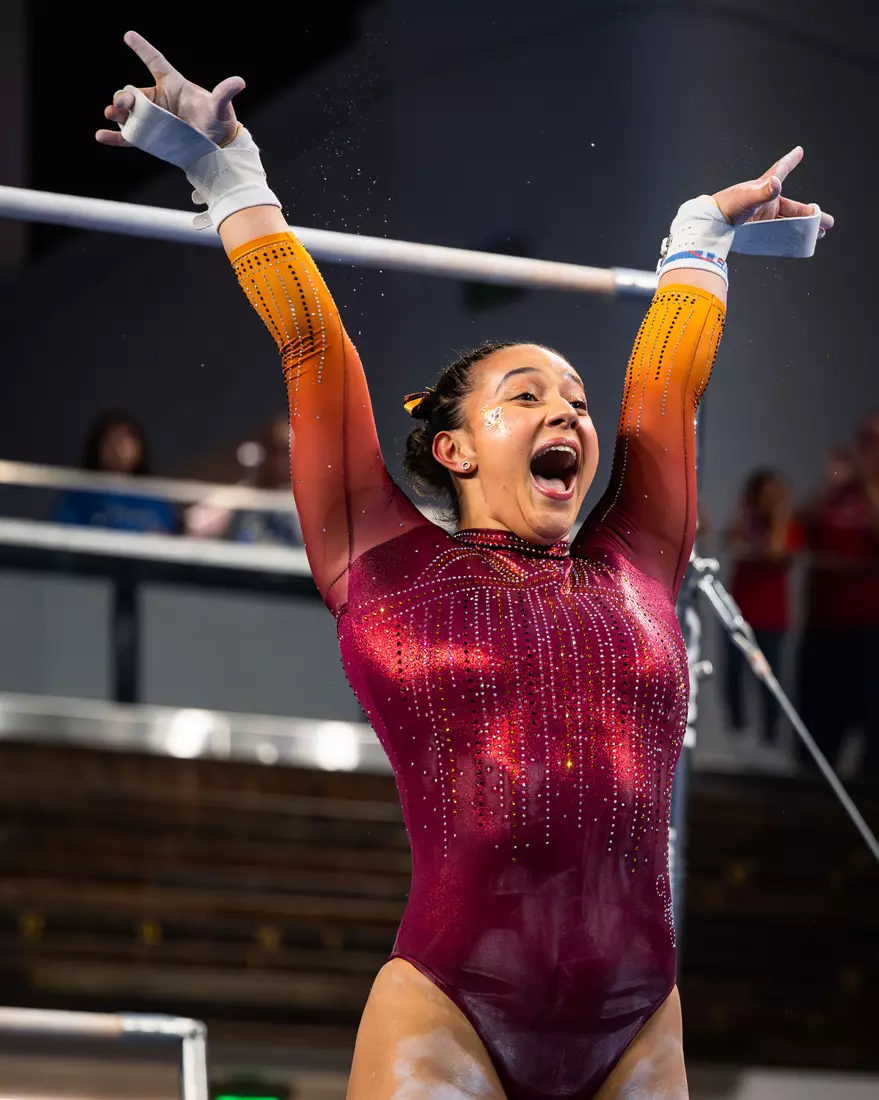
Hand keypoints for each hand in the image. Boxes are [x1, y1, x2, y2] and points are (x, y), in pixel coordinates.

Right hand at [96, 30, 243, 148]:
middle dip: (124, 95)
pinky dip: (115, 136)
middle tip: (123, 103)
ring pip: (128, 112)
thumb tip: (240, 82)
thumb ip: (225, 92)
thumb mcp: (219, 106)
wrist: (216, 147)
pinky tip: (101, 135)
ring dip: (117, 112)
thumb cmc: (218, 121)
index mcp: (173, 85)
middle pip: (134, 91)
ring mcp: (153, 119)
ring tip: (112, 114)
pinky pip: (129, 136)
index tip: (129, 35)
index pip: (155, 62)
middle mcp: (159, 99)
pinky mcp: (150, 137)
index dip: (143, 48)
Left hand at [711, 147, 833, 237]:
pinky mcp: (757, 230)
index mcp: (764, 188)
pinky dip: (788, 237)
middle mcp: (766, 202)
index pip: (780, 171)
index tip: (798, 151)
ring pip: (788, 222)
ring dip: (803, 228)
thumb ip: (763, 191)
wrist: (710, 225)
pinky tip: (798, 243)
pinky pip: (777, 233)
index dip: (790, 161)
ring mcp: (762, 217)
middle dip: (811, 215)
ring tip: (818, 234)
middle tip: (826, 222)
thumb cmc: (726, 208)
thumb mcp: (747, 198)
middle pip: (794, 208)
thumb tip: (776, 182)